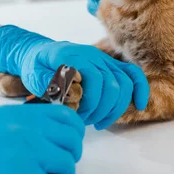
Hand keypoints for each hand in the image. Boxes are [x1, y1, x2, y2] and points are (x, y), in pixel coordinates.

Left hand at [0, 25, 148, 129]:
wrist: (38, 52)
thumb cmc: (35, 65)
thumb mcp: (34, 74)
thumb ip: (49, 83)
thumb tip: (70, 93)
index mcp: (74, 55)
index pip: (95, 78)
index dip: (91, 101)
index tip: (78, 115)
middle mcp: (93, 55)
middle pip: (113, 84)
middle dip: (102, 109)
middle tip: (85, 121)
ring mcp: (103, 59)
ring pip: (125, 83)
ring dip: (115, 108)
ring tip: (98, 122)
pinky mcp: (110, 66)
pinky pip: (132, 74)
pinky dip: (139, 89)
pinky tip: (139, 105)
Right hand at [0, 104, 84, 173]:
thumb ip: (19, 125)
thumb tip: (51, 134)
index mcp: (16, 114)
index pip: (65, 116)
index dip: (73, 133)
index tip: (68, 145)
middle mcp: (23, 127)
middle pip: (71, 140)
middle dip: (67, 158)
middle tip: (55, 170)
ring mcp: (24, 150)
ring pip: (67, 165)